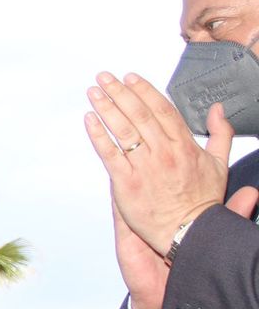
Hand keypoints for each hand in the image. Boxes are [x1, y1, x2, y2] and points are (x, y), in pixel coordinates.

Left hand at [84, 74, 227, 253]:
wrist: (189, 232)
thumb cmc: (202, 200)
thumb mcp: (219, 164)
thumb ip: (220, 133)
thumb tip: (218, 109)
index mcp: (184, 145)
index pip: (162, 109)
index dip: (144, 91)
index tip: (130, 77)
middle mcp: (164, 152)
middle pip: (139, 114)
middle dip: (120, 92)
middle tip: (105, 77)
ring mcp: (144, 167)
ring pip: (123, 130)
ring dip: (106, 107)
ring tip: (93, 92)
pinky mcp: (126, 183)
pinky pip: (109, 154)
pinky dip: (98, 135)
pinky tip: (89, 120)